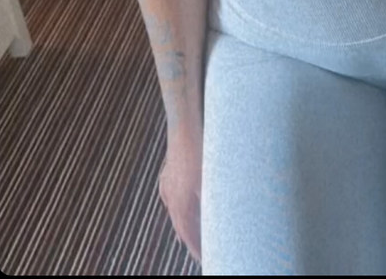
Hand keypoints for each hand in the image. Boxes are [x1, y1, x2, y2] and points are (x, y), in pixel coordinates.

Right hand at [159, 133, 202, 264]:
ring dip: (183, 224)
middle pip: (180, 225)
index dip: (196, 248)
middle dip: (189, 239)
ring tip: (187, 235)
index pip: (188, 234)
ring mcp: (167, 183)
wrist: (184, 125)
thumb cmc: (200, 151)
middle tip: (198, 252)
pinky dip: (177, 206)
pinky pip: (171, 196)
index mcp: (181, 202)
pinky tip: (179, 204)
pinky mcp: (168, 172)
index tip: (203, 260)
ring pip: (174, 211)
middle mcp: (170, 196)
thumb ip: (211, 202)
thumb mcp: (210, 179)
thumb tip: (218, 220)